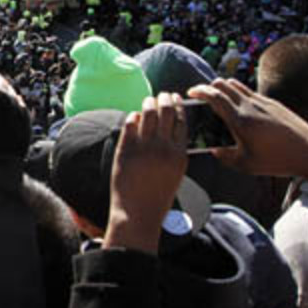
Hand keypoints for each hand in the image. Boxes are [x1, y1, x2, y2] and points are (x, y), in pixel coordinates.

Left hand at [105, 93, 186, 254]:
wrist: (137, 213)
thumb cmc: (158, 194)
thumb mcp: (176, 171)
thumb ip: (175, 149)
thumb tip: (171, 123)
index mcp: (179, 154)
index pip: (182, 120)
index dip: (178, 105)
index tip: (175, 98)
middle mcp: (163, 148)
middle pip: (166, 112)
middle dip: (164, 99)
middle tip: (161, 95)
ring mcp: (143, 147)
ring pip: (147, 113)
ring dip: (148, 103)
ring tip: (147, 101)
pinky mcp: (125, 149)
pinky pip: (129, 123)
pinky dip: (132, 116)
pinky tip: (134, 116)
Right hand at [188, 79, 307, 197]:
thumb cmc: (279, 161)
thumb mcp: (247, 165)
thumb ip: (226, 157)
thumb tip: (214, 151)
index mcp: (240, 120)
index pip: (214, 96)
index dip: (199, 91)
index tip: (190, 93)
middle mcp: (250, 106)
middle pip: (223, 84)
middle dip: (208, 87)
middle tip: (201, 96)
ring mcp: (263, 102)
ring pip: (236, 85)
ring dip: (223, 87)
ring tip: (218, 99)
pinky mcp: (273, 103)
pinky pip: (249, 92)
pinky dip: (238, 93)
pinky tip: (239, 107)